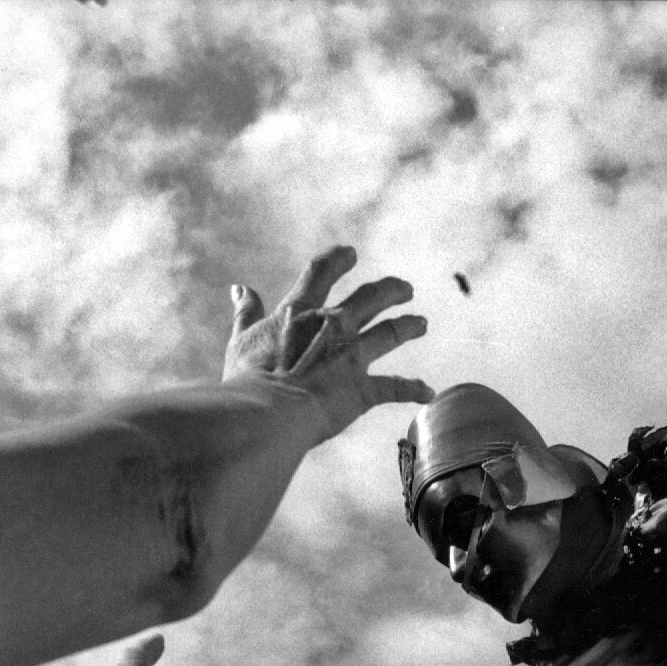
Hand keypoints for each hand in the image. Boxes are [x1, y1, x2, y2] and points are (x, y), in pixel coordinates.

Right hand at [223, 246, 432, 442]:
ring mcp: (352, 356)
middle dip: (390, 290)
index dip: (337, 260)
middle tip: (404, 288)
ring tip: (422, 323)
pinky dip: (414, 389)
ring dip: (409, 326)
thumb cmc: (248, 380)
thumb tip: (239, 288)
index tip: (350, 253)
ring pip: (391, 332)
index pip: (321, 273)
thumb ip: (245, 312)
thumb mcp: (241, 339)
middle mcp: (332, 325)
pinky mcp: (363, 389)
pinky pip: (396, 387)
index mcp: (299, 312)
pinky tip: (427, 391)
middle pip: (370, 298)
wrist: (268, 412)